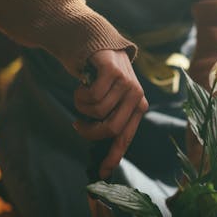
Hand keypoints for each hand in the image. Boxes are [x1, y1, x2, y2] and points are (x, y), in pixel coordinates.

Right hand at [73, 49, 148, 178]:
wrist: (95, 44)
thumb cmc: (100, 79)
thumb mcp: (109, 101)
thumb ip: (110, 120)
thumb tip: (103, 158)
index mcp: (138, 108)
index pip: (125, 138)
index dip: (113, 156)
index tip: (101, 172)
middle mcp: (136, 96)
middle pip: (111, 128)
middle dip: (90, 132)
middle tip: (78, 125)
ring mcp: (127, 82)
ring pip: (97, 111)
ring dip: (81, 107)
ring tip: (81, 97)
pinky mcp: (113, 71)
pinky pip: (91, 95)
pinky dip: (80, 94)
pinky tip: (82, 85)